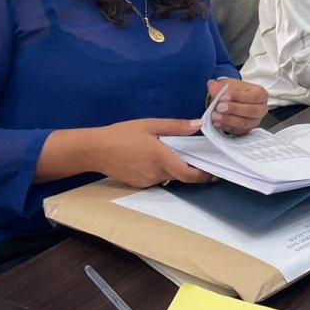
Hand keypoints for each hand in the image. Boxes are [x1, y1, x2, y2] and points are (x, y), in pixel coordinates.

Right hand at [90, 117, 214, 187]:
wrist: (94, 150)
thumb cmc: (122, 134)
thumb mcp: (150, 125)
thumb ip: (176, 126)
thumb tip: (198, 125)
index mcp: (161, 158)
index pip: (188, 174)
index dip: (204, 176)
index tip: (215, 173)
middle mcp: (156, 173)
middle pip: (180, 175)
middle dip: (190, 168)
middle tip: (196, 157)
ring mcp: (146, 181)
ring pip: (168, 177)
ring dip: (173, 168)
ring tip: (171, 152)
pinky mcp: (138, 184)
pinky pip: (156, 178)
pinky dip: (161, 170)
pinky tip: (153, 158)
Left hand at [207, 79, 267, 134]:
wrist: (231, 100)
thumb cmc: (235, 92)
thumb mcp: (228, 85)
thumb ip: (220, 87)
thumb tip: (211, 85)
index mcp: (260, 94)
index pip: (253, 97)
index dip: (237, 97)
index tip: (223, 97)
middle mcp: (261, 109)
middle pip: (251, 111)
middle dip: (234, 109)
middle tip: (219, 107)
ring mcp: (254, 121)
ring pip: (244, 123)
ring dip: (228, 120)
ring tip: (215, 116)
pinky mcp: (246, 130)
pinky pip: (238, 131)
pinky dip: (226, 127)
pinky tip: (217, 123)